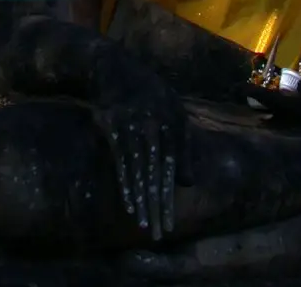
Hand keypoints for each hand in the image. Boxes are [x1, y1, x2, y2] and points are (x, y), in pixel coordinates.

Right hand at [92, 67, 192, 241]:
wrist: (112, 66)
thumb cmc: (146, 91)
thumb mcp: (171, 110)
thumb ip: (181, 145)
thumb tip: (188, 183)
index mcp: (173, 119)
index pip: (173, 165)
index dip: (171, 195)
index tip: (170, 223)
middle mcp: (155, 122)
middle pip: (157, 172)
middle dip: (158, 204)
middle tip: (160, 234)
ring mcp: (133, 123)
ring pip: (139, 169)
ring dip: (141, 199)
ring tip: (143, 225)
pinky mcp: (113, 125)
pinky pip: (121, 160)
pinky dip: (125, 183)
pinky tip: (128, 203)